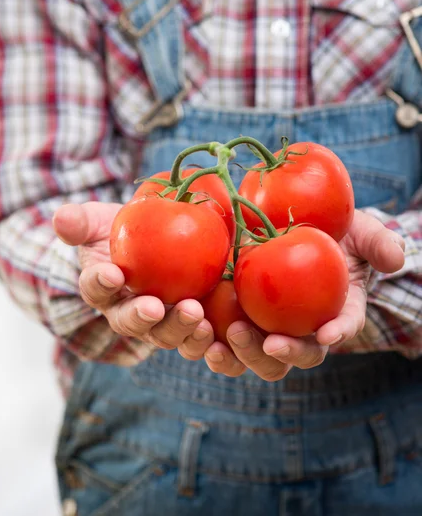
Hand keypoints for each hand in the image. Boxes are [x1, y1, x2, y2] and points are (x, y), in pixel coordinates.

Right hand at [52, 202, 214, 358]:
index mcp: (104, 289)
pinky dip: (211, 342)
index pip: (96, 289)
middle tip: (155, 307)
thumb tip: (60, 219)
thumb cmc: (125, 229)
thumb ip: (81, 221)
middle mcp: (130, 313)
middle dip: (142, 318)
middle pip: (133, 324)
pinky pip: (200, 340)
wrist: (159, 241)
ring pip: (168, 337)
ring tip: (195, 315)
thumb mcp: (101, 219)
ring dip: (180, 331)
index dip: (101, 284)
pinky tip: (225, 331)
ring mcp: (163, 322)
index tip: (111, 273)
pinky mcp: (194, 325)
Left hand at [204, 210, 405, 380]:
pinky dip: (205, 339)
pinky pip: (217, 338)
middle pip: (291, 358)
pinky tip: (194, 324)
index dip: (335, 335)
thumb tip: (395, 257)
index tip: (327, 332)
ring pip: (252, 359)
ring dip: (238, 357)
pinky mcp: (230, 318)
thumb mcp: (357, 231)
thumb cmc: (330, 234)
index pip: (339, 331)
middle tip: (267, 340)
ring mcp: (264, 327)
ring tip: (221, 341)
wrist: (292, 231)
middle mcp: (298, 330)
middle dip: (280, 355)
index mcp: (332, 314)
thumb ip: (376, 242)